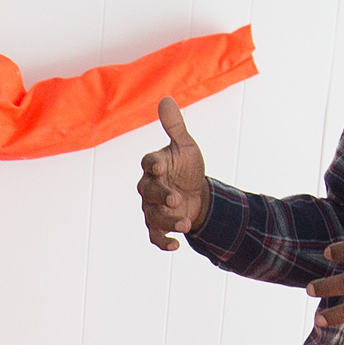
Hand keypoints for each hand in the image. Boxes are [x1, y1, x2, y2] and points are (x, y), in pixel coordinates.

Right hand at [137, 97, 208, 250]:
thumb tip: (166, 99)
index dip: (153, 165)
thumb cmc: (186, 166)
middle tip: (176, 200)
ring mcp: (152, 207)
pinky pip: (155, 236)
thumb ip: (175, 127)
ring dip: (168, 221)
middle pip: (148, 192)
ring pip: (153, 216)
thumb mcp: (185, 146)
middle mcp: (149, 187)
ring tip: (186, 224)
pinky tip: (176, 245)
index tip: (160, 167)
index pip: (148, 163)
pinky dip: (164, 242)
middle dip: (162, 197)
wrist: (195, 192)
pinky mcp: (159, 225)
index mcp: (154, 165)